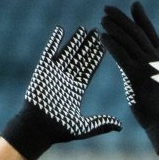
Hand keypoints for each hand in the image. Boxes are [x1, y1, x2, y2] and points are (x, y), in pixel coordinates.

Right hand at [0, 27, 120, 159]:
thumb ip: (102, 124)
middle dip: (89, 45)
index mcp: (77, 89)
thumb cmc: (60, 130)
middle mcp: (67, 79)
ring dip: (75, 40)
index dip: (97, 57)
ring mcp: (54, 74)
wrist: (38, 129)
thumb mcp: (85, 127)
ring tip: (83, 29)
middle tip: (98, 31)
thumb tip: (120, 126)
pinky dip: (54, 41)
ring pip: (67, 53)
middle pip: (80, 58)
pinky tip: (60, 29)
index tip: (105, 46)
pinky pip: (49, 53)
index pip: (90, 69)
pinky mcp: (42, 71)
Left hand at [100, 2, 158, 153]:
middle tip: (108, 8)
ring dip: (113, 28)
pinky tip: (102, 36)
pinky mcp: (134, 75)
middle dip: (121, 18)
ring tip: (102, 20)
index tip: (134, 4)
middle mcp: (154, 58)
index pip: (150, 32)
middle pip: (135, 32)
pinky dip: (111, 44)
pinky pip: (120, 55)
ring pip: (127, 40)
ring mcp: (145, 65)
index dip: (142, 17)